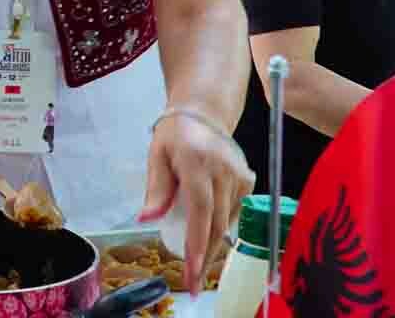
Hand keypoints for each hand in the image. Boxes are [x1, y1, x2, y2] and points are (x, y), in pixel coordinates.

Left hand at [139, 109, 253, 295]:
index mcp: (196, 162)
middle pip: (215, 222)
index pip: (200, 209)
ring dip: (211, 246)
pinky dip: (219, 226)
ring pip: (226, 221)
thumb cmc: (174, 134)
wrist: (205, 113)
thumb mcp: (156, 155)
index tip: (192, 267)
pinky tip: (207, 234)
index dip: (197, 241)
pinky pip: (232, 212)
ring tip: (196, 266)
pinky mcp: (247, 180)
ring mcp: (239, 176)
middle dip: (204, 256)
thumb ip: (156, 188)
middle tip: (193, 282)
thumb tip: (147, 219)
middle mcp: (223, 170)